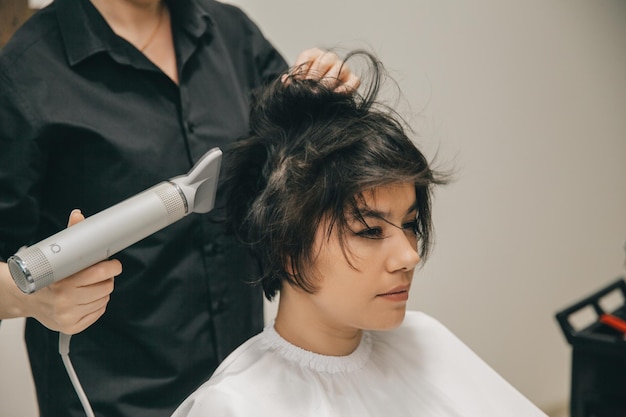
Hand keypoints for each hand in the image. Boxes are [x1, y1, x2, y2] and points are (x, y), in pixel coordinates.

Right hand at [23, 209, 121, 333]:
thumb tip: (78, 215)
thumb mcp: (57, 255)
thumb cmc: (47, 275)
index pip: (99, 273)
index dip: (112, 267)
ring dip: (102, 292)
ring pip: (104, 300)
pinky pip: (98, 313)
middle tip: (100, 275)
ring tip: (88, 287)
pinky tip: (85, 300)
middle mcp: (65, 301)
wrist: (26, 299)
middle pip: (106, 287)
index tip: (114, 264)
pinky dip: (97, 305)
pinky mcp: (71, 327)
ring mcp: (68, 316)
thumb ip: (71, 235)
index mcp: (63, 281)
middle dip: (107, 279)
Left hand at [288, 48, 360, 92]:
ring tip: (320, 94)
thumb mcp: (297, 84)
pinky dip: (346, 88)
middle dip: (316, 78)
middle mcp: (329, 58)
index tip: (299, 83)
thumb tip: (286, 80)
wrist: (318, 99)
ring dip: (329, 83)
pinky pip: (354, 81)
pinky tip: (335, 95)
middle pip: (325, 61)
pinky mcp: (352, 80)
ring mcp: (342, 68)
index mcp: (313, 55)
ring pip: (340, 69)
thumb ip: (292, 82)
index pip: (308, 56)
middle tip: (310, 91)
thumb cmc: (306, 90)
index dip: (302, 70)